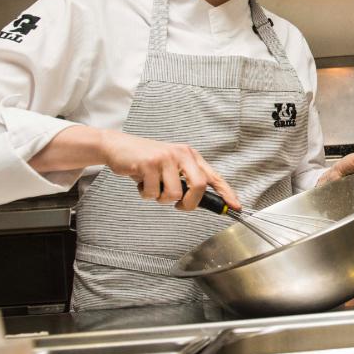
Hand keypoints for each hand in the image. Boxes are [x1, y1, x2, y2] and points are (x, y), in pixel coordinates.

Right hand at [99, 130, 240, 210]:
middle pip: (200, 186)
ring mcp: (166, 158)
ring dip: (161, 199)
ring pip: (174, 194)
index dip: (226, 193)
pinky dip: (146, 194)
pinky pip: (153, 193)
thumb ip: (186, 180)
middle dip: (190, 203)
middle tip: (179, 206)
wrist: (118, 147)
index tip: (235, 207)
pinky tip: (142, 182)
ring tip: (153, 186)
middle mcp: (182, 154)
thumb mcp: (171, 167)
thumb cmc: (146, 161)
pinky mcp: (149, 164)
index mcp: (190, 156)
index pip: (214, 177)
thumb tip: (201, 202)